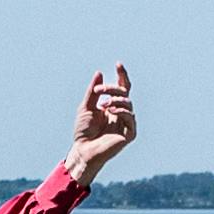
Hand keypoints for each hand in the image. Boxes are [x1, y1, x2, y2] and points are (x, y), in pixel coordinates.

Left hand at [65, 64, 136, 187]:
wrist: (82, 150)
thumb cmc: (83, 131)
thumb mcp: (86, 107)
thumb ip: (93, 92)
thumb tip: (99, 73)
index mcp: (112, 107)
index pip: (121, 88)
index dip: (122, 76)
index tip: (118, 64)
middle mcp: (121, 114)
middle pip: (124, 94)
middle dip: (112, 89)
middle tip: (98, 91)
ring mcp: (126, 124)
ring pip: (128, 104)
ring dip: (115, 100)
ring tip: (103, 104)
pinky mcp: (129, 134)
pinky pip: (130, 118)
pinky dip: (121, 111)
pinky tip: (111, 111)